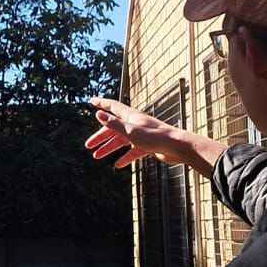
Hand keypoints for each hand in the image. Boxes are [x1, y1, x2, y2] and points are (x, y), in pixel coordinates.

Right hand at [84, 97, 219, 174]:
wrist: (177, 147)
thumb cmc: (155, 137)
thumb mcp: (130, 132)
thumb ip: (114, 124)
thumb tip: (98, 115)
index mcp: (131, 116)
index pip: (113, 107)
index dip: (102, 104)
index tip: (92, 101)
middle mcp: (135, 124)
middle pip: (114, 128)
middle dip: (100, 136)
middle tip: (88, 146)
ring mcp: (142, 135)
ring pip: (121, 140)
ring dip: (109, 148)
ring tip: (97, 156)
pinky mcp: (148, 145)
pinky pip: (133, 151)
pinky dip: (125, 157)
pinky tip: (118, 165)